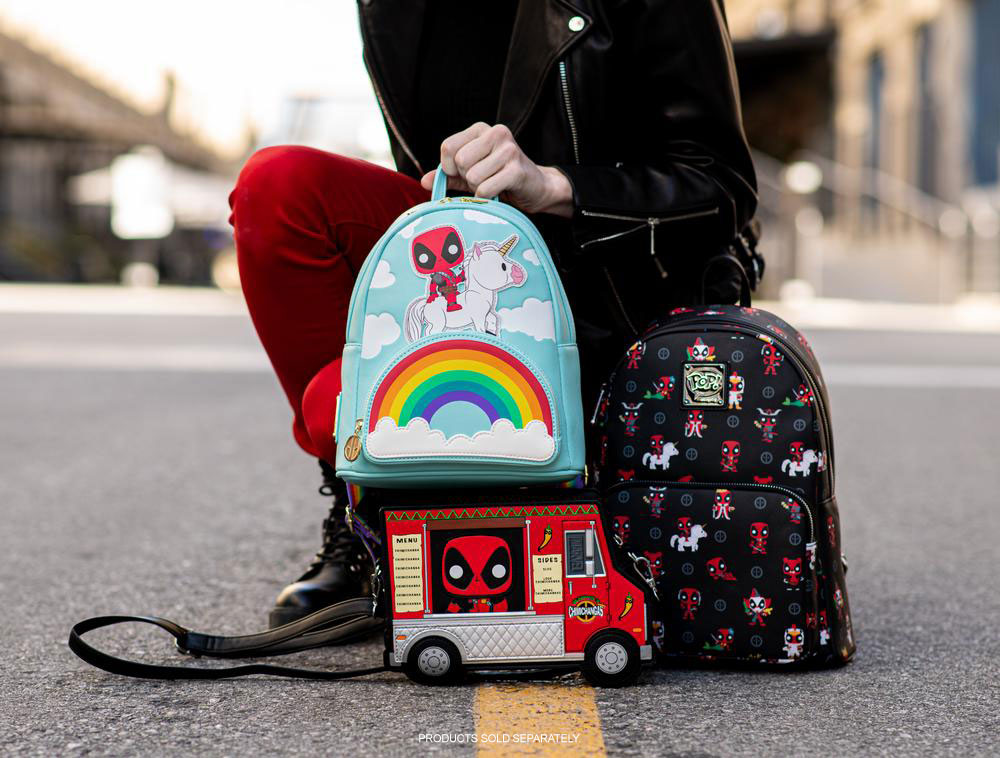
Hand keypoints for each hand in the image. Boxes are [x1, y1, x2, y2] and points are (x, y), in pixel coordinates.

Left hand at [419, 122, 572, 216]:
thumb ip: (447, 175)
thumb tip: (424, 182)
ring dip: (479, 188)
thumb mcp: (470, 174)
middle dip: (466, 178)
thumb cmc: (499, 178)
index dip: (449, 167)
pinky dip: (488, 196)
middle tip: (482, 179)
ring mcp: (508, 150)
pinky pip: (486, 188)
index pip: (447, 147)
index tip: (462, 173)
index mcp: (480, 129)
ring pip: (473, 176)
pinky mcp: (517, 169)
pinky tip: (499, 191)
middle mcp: (495, 133)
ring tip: (493, 184)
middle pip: (460, 161)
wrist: (535, 188)